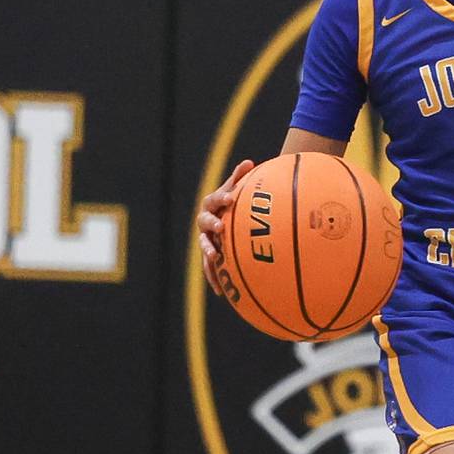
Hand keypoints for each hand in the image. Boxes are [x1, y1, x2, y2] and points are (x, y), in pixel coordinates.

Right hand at [198, 159, 255, 296]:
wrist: (224, 216)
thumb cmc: (232, 202)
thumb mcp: (236, 189)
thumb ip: (240, 178)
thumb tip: (249, 162)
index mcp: (211, 204)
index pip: (213, 199)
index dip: (220, 198)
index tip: (230, 198)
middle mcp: (204, 222)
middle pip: (204, 222)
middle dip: (212, 224)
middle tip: (220, 227)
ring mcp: (206, 238)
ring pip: (204, 245)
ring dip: (209, 251)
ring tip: (215, 257)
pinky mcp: (210, 254)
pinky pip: (210, 266)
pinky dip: (214, 276)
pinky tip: (221, 291)